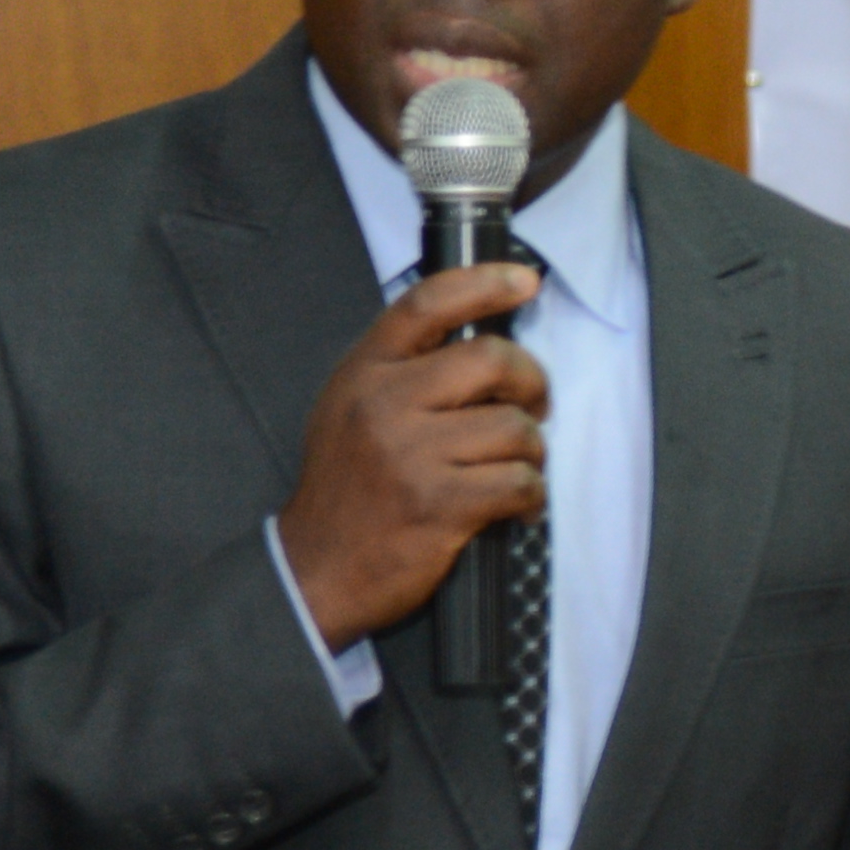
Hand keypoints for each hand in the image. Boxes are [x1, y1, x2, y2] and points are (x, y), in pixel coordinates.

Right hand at [274, 264, 548, 646]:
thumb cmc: (348, 488)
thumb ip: (404, 371)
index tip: (524, 281)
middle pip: (492, 360)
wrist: (316, 569)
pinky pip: (519, 481)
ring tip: (512, 468)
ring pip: (516, 427)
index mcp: (364, 372)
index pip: (427, 304)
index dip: (484, 283)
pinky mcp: (437, 503)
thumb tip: (485, 341)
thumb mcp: (352, 410)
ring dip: (531, 451)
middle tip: (534, 406)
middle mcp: (384, 404)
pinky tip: (515, 504)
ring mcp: (410, 454)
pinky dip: (530, 495)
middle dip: (532, 382)